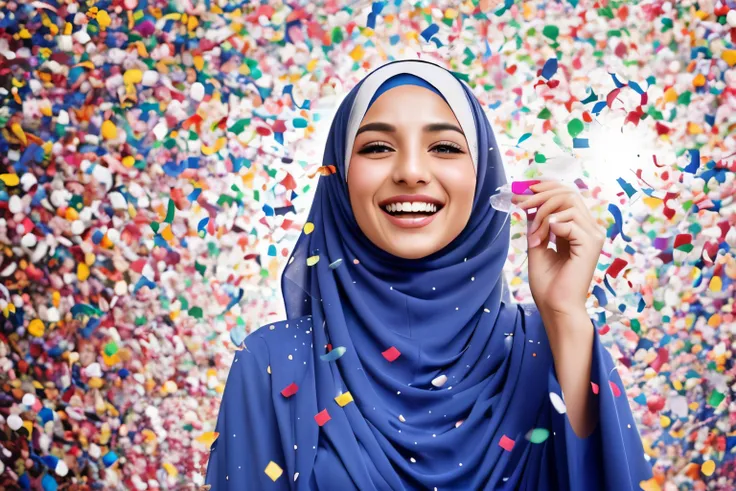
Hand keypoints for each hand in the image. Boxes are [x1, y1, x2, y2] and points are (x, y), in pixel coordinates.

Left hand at [510, 180, 605, 318]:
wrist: (554, 307)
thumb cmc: (548, 283)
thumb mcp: (537, 245)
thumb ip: (536, 224)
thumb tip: (529, 201)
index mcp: (579, 229)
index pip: (568, 194)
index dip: (546, 187)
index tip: (522, 189)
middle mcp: (590, 229)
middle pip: (568, 193)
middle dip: (540, 195)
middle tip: (519, 203)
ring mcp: (593, 236)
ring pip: (568, 202)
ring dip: (542, 214)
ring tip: (532, 236)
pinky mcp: (591, 244)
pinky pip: (569, 220)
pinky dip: (549, 226)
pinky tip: (541, 241)